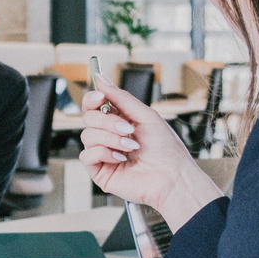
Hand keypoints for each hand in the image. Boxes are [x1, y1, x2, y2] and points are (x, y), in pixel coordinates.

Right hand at [77, 74, 219, 227]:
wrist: (172, 177)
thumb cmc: (165, 149)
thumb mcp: (146, 116)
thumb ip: (121, 98)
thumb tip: (101, 80)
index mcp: (119, 120)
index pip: (94, 105)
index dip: (92, 99)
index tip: (100, 97)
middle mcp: (108, 135)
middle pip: (88, 118)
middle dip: (107, 122)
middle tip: (128, 129)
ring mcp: (102, 153)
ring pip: (87, 135)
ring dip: (110, 139)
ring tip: (130, 147)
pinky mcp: (99, 170)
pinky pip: (86, 155)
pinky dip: (104, 153)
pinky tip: (121, 159)